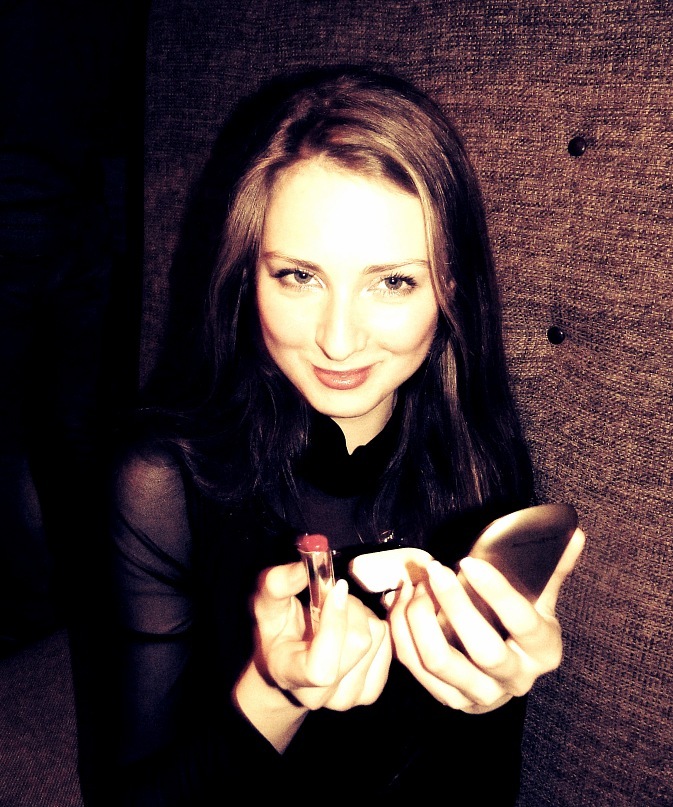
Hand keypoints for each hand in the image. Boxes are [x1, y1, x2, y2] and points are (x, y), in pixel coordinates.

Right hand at [255, 561, 390, 710]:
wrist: (289, 662)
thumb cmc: (277, 630)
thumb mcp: (267, 603)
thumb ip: (280, 584)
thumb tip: (304, 568)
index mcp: (290, 676)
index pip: (323, 667)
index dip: (335, 624)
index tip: (335, 587)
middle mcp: (320, 696)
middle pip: (358, 642)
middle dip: (350, 606)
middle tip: (333, 596)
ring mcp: (348, 698)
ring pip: (377, 638)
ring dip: (362, 614)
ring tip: (341, 614)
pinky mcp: (371, 692)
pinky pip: (389, 644)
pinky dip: (375, 626)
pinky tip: (354, 627)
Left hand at [387, 527, 584, 712]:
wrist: (507, 668)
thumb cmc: (520, 622)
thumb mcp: (540, 598)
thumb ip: (551, 567)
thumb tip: (573, 534)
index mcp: (544, 650)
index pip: (522, 621)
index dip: (495, 591)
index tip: (467, 561)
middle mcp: (516, 679)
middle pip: (482, 650)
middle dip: (453, 605)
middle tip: (434, 569)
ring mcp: (482, 695)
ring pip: (440, 662)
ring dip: (419, 618)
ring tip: (415, 584)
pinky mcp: (450, 699)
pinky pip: (414, 666)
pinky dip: (401, 631)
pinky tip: (399, 600)